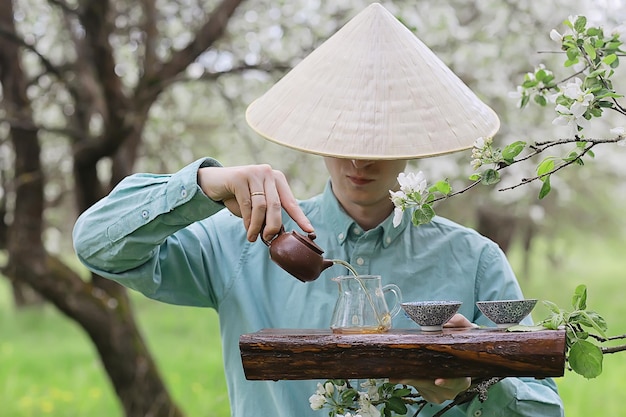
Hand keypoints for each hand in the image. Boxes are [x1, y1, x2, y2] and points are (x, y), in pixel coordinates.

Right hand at [197, 164, 313, 241]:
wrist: (213, 182)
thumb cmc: (238, 196)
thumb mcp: (256, 204)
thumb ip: (268, 214)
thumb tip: (278, 234)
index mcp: (277, 179)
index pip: (291, 202)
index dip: (300, 218)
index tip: (310, 232)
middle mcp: (268, 173)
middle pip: (276, 205)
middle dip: (273, 226)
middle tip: (269, 240)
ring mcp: (254, 173)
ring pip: (261, 207)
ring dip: (258, 226)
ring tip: (253, 237)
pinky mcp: (240, 176)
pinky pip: (247, 205)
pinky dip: (248, 221)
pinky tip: (247, 230)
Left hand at [390, 314, 474, 402]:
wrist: (454, 358)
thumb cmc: (458, 345)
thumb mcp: (463, 331)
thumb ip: (459, 322)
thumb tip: (450, 319)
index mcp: (463, 378)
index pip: (458, 383)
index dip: (448, 382)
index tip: (437, 381)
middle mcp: (453, 390)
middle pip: (433, 386)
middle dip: (416, 380)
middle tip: (400, 376)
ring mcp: (441, 395)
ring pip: (422, 388)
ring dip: (408, 380)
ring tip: (394, 375)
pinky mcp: (430, 395)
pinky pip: (417, 389)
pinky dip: (408, 380)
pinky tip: (398, 375)